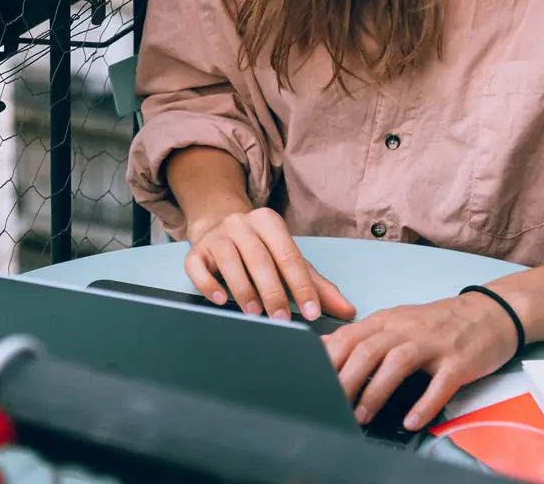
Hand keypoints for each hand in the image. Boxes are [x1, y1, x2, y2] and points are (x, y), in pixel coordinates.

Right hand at [182, 207, 355, 322]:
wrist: (217, 222)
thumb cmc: (260, 247)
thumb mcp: (288, 259)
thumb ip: (316, 285)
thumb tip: (347, 311)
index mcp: (269, 223)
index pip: (289, 256)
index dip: (302, 285)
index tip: (311, 313)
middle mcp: (242, 225)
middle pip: (259, 258)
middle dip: (272, 291)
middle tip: (281, 320)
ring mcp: (216, 236)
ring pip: (229, 260)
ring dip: (242, 288)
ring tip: (254, 313)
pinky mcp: (196, 251)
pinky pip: (197, 266)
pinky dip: (208, 283)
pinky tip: (220, 300)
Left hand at [323, 292, 519, 431]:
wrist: (490, 313)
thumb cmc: (438, 323)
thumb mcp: (397, 321)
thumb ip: (363, 336)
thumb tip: (323, 348)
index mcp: (388, 320)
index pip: (349, 336)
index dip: (328, 360)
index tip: (313, 383)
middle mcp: (407, 328)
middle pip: (368, 350)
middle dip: (346, 380)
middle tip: (332, 405)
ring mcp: (433, 343)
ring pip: (397, 363)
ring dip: (376, 392)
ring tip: (362, 416)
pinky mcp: (459, 361)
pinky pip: (439, 384)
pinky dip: (424, 404)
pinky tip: (411, 421)